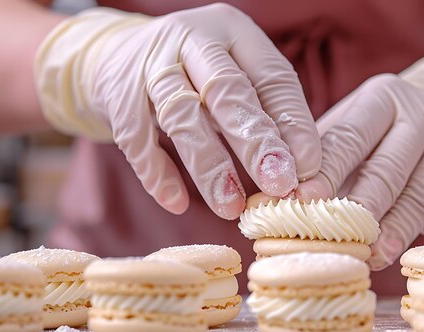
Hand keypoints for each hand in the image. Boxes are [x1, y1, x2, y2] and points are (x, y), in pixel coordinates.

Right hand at [35, 4, 320, 218]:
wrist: (118, 55)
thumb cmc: (198, 75)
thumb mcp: (238, 77)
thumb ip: (268, 115)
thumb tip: (303, 172)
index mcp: (235, 31)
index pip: (272, 77)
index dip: (293, 125)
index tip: (307, 170)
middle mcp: (192, 38)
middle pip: (227, 90)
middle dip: (255, 142)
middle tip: (278, 185)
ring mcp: (150, 63)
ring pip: (181, 115)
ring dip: (209, 166)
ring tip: (232, 207)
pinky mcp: (117, 93)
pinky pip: (136, 138)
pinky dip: (157, 173)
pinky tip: (177, 203)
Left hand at [296, 74, 423, 268]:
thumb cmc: (374, 128)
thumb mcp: (346, 126)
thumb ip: (315, 158)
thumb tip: (271, 202)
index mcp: (381, 97)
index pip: (351, 137)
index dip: (328, 172)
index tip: (304, 202)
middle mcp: (420, 114)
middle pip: (390, 168)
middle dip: (363, 207)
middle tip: (341, 238)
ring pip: (421, 193)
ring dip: (396, 229)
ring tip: (374, 256)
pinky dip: (420, 230)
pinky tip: (400, 246)